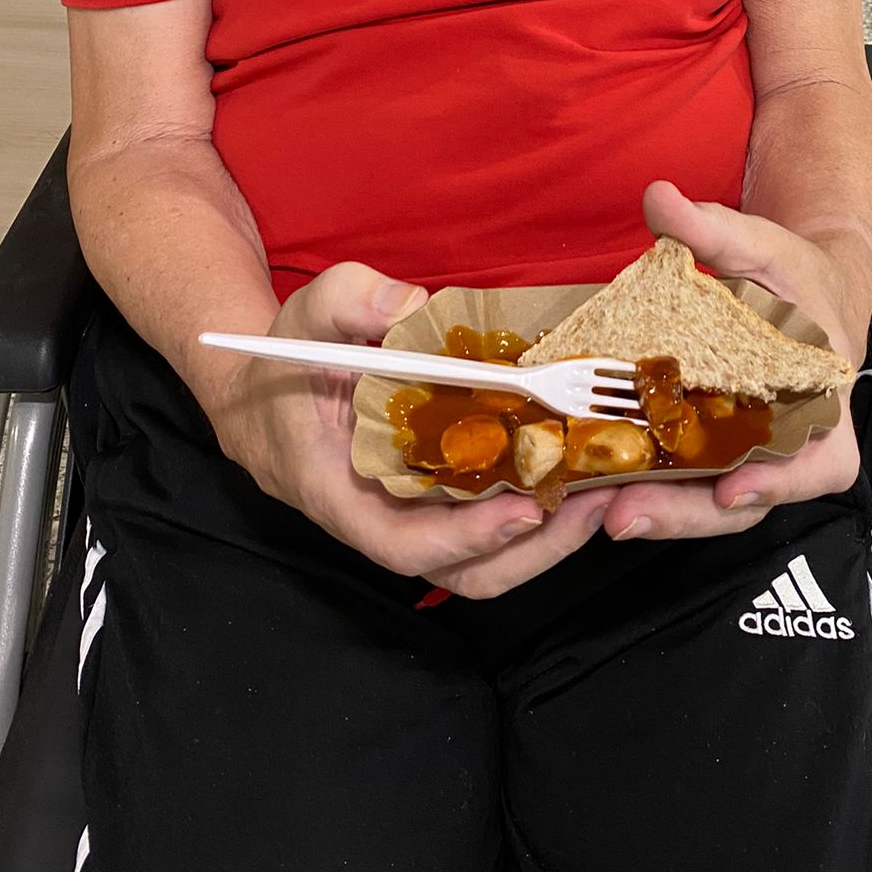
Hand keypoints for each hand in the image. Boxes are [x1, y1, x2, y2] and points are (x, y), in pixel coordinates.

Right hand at [206, 263, 617, 598]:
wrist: (265, 399)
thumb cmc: (285, 364)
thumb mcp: (305, 317)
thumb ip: (348, 301)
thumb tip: (410, 303)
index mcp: (342, 495)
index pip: (405, 545)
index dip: (468, 538)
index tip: (524, 510)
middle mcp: (385, 520)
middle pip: (467, 570)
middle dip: (537, 548)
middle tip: (598, 498)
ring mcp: (418, 518)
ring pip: (490, 560)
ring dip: (551, 536)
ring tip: (606, 489)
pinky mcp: (443, 502)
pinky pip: (493, 524)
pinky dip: (540, 508)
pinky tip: (579, 469)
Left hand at [600, 183, 865, 545]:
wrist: (806, 289)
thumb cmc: (798, 276)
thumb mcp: (765, 246)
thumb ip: (715, 227)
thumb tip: (660, 199)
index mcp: (825, 403)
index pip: (819, 464)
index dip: (779, 484)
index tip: (732, 488)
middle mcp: (792, 443)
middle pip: (748, 501)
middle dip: (686, 515)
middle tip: (624, 512)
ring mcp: (750, 455)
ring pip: (711, 503)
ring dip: (658, 511)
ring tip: (598, 508)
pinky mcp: (715, 451)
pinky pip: (687, 481)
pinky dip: (648, 487)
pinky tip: (598, 485)